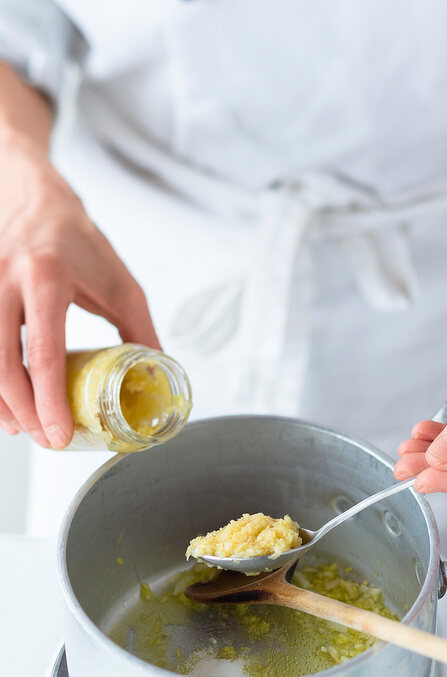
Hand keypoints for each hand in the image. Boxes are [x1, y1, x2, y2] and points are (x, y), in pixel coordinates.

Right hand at [0, 135, 157, 447]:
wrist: (30, 193)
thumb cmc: (76, 238)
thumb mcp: (120, 282)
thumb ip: (140, 332)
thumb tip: (156, 378)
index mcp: (47, 276)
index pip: (44, 353)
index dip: (50, 400)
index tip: (58, 432)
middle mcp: (5, 279)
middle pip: (3, 363)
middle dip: (23, 410)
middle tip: (44, 438)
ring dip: (0, 400)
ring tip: (22, 427)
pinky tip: (3, 401)